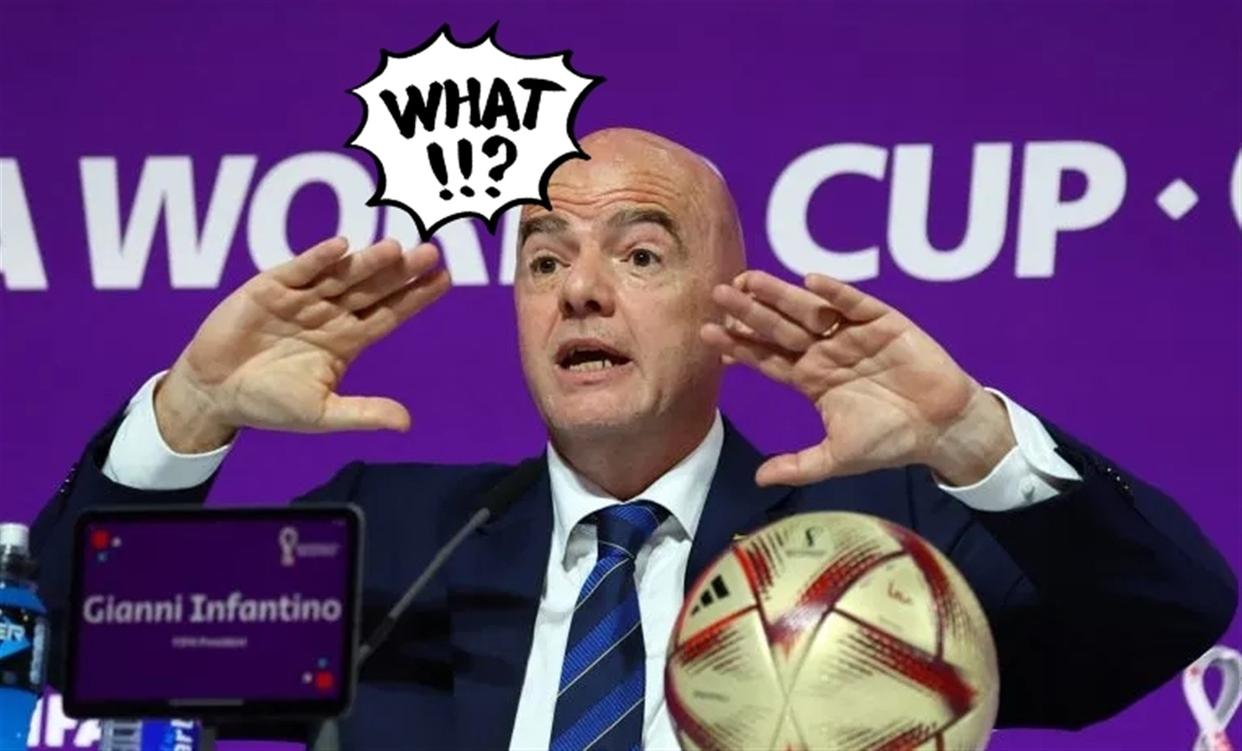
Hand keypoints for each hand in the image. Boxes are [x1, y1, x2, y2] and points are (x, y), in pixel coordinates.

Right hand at [154, 236, 450, 451]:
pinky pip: (298, 270)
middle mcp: (331, 313)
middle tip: (431, 253)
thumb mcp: (321, 413)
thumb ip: (363, 413)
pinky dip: (317, 259)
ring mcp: (302, 298)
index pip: (390, 314)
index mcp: (347, 339)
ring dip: (366, 262)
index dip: (416, 298)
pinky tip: (340, 247)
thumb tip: (406, 423)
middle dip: (401, 272)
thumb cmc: (269, 403)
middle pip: (373, 288)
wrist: (214, 393)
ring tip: (394, 249)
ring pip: (342, 276)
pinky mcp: (269, 288)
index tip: (445, 279)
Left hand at [701, 270, 1014, 486]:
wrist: (941, 429)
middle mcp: (825, 351)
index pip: (766, 358)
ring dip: (780, 295)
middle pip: (779, 328)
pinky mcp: (883, 323)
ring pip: (808, 311)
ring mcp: (852, 335)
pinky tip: (810, 281)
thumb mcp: (838, 458)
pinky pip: (855, 304)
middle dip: (749, 312)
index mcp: (811, 378)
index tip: (708, 333)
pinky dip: (835, 293)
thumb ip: (799, 465)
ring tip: (751, 280)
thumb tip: (758, 478)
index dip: (738, 346)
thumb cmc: (890, 441)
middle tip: (718, 293)